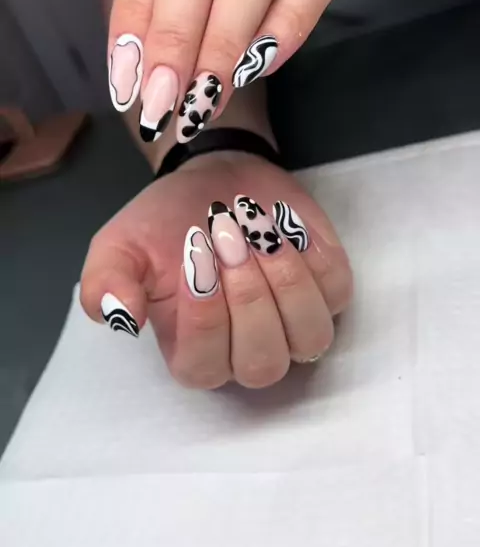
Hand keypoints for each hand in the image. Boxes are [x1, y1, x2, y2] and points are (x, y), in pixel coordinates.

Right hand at [80, 153, 351, 388]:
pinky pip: (336, 293)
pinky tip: (285, 225)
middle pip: (262, 362)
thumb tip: (121, 319)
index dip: (204, 315)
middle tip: (227, 236)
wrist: (214, 181)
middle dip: (247, 296)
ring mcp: (294, 325)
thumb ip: (106, 284)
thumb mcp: (118, 246)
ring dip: (286, 280)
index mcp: (193, 354)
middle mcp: (247, 352)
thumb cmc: (165, 223)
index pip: (204, 365)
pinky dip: (313, 256)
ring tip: (258, 230)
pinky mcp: (329, 291)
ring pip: (309, 336)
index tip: (193, 252)